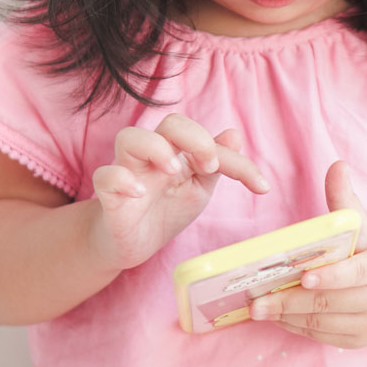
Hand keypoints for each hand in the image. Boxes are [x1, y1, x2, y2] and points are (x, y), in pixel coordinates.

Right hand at [89, 113, 269, 270]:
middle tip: (209, 166)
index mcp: (180, 152)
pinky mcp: (108, 196)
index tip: (261, 187)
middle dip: (195, 137)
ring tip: (173, 171)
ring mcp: (128, 172)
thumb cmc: (166, 209)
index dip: (237, 161)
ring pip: (130, 137)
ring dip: (156, 149)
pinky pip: (105, 176)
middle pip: (171, 122)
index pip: (208, 139)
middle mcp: (154, 155)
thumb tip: (234, 132)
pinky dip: (121, 180)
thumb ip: (216, 163)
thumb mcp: (199, 188)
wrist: (132, 244)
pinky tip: (138, 193)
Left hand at [249, 161, 366, 348]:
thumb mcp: (366, 226)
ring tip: (258, 308)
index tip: (303, 277)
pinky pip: (322, 337)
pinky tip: (277, 317)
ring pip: (322, 323)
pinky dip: (296, 328)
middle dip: (290, 302)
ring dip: (287, 316)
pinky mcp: (360, 341)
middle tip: (257, 299)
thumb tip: (337, 165)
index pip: (357, 273)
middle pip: (331, 302)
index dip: (331, 276)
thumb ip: (345, 200)